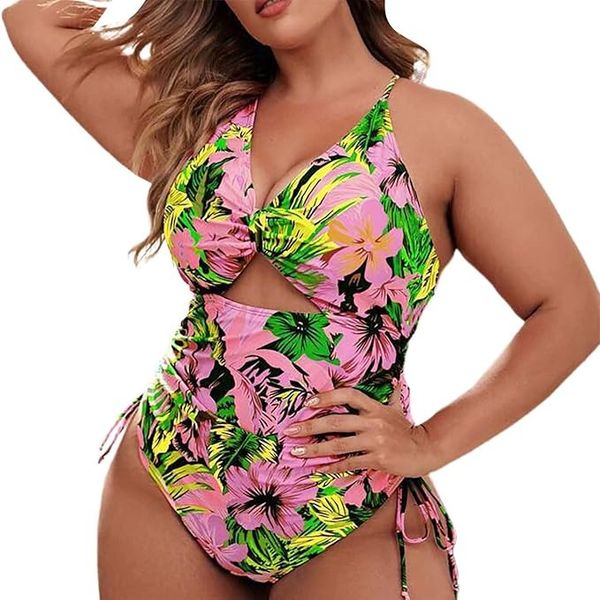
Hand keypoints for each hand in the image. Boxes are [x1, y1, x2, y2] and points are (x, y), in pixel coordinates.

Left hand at [282, 387, 438, 477]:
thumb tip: (394, 378)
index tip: (308, 402)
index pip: (348, 395)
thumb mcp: (397, 408)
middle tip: (290, 430)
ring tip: (296, 452)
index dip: (328, 396)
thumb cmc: (407, 429)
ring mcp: (375, 441)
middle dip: (309, 426)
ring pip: (338, 444)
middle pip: (335, 421)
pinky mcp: (377, 459)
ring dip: (314, 449)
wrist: (426, 449)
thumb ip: (391, 393)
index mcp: (375, 407)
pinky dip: (333, 466)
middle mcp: (373, 422)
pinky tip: (318, 469)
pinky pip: (350, 462)